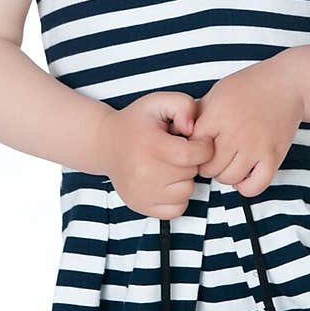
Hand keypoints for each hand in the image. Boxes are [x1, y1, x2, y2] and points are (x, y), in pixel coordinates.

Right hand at [98, 91, 213, 217]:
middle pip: (191, 173)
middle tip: (176, 151)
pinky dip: (177, 197)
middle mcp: (144, 172)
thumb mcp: (159, 102)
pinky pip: (177, 208)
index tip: (196, 141)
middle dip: (191, 161)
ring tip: (170, 165)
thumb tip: (193, 128)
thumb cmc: (138, 122)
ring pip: (186, 192)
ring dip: (184, 179)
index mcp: (150, 145)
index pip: (193, 155)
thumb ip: (184, 105)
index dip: (203, 147)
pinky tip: (166, 181)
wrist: (106, 144)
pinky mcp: (142, 206)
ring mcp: (142, 192)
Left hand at [189, 60, 304, 195]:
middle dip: (207, 165)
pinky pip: (254, 186)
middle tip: (214, 157)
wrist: (287, 83)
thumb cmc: (249, 86)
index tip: (200, 147)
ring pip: (228, 178)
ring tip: (229, 163)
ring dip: (225, 175)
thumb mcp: (217, 93)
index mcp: (218, 117)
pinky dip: (246, 186)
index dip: (192, 150)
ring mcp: (256, 146)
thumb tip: (179, 134)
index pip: (192, 148)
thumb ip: (198, 114)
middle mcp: (235, 133)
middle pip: (208, 167)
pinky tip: (245, 174)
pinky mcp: (273, 156)